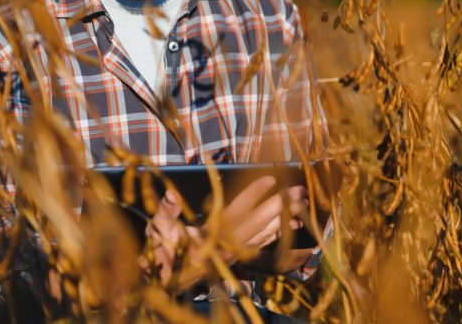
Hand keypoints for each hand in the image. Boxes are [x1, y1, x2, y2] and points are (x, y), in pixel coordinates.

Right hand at [140, 176, 308, 286]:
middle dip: (280, 205)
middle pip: (258, 222)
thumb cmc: (160, 254)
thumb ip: (166, 212)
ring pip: (264, 234)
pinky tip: (291, 227)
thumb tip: (172, 195)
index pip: (235, 210)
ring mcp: (232, 254)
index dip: (253, 193)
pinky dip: (278, 234)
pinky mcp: (235, 258)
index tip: (271, 178)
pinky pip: (261, 245)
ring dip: (284, 218)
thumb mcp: (158, 229)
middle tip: (301, 191)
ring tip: (303, 205)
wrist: (162, 283)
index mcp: (208, 236)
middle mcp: (225, 245)